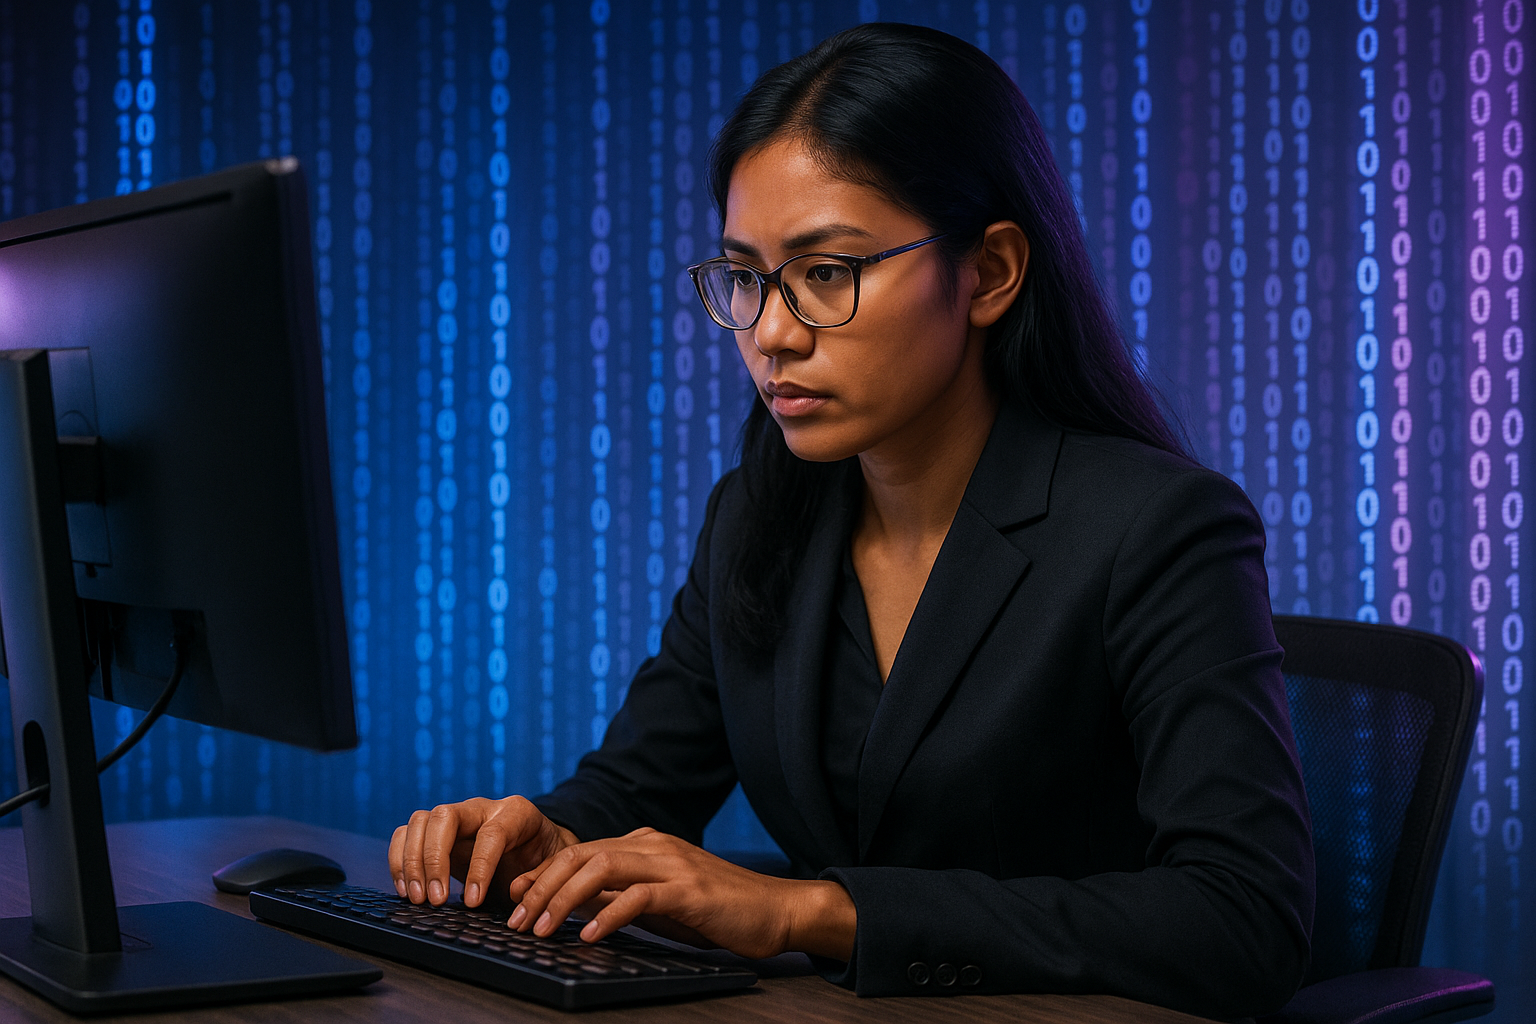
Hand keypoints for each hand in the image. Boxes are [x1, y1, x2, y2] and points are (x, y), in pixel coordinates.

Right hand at [388, 795, 578, 908]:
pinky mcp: (435, 832)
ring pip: (420, 821)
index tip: (472, 901)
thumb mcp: (553, 868)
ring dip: (411, 862)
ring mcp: (455, 816)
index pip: (491, 833)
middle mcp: (481, 808)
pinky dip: (399, 860)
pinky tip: (406, 890)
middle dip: (435, 859)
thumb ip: (539, 878)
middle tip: (434, 900)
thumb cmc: (544, 860)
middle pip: (445, 816)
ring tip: (418, 900)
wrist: (536, 851)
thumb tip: (515, 892)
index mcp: (516, 812)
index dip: (480, 867)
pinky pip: (406, 834)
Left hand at [505, 827, 855, 960]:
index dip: (544, 873)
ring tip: (540, 928)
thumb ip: (624, 897)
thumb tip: (578, 909)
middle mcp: (654, 845)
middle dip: (543, 886)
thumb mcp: (662, 903)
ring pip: (603, 868)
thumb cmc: (718, 911)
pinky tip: (588, 935)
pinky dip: (608, 914)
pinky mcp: (689, 889)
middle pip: (583, 854)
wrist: (776, 910)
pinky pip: (638, 896)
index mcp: (646, 845)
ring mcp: (672, 863)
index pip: (583, 852)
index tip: (515, 896)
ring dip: (564, 898)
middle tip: (517, 918)